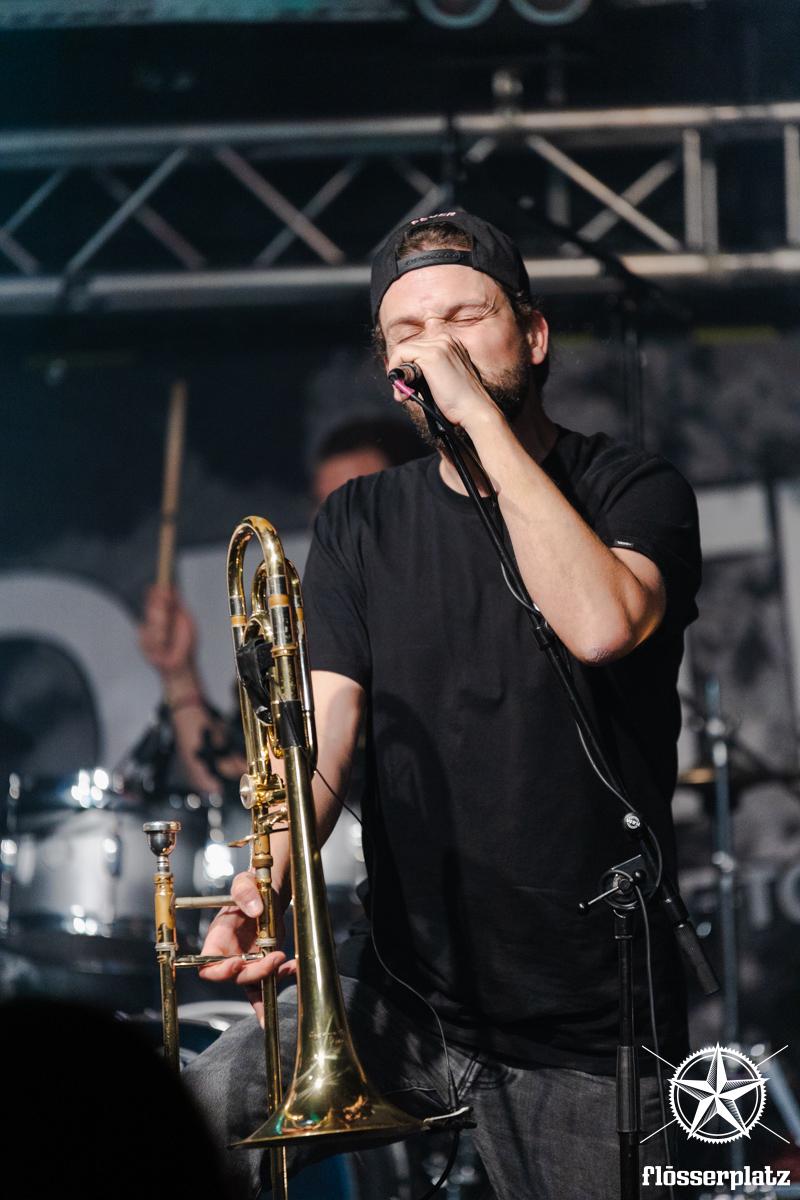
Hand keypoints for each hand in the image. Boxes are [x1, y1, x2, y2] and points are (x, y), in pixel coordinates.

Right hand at [139, 583, 197, 679]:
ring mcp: (147, 630)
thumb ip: (178, 604)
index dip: (155, 593)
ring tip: (168, 639)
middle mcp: (154, 620)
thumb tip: (172, 588)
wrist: (182, 664)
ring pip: (151, 622)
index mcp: (164, 613)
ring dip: (162, 630)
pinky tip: (163, 648)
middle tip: (167, 612)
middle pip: (152, 607)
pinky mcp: (142, 642)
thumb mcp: (186, 620)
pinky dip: (158, 642)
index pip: (155, 598)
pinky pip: (148, 637)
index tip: (158, 587)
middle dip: (160, 608)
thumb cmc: (186, 643)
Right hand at [198, 870, 296, 1025]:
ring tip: (287, 965)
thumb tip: (254, 909)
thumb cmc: (251, 887)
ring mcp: (247, 962)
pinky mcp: (263, 965)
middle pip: (236, 976)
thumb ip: (245, 892)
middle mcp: (230, 954)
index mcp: (218, 937)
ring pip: (253, 983)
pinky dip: (272, 995)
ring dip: (269, 979)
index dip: (219, 970)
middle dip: (255, 971)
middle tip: (275, 957)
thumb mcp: (245, 883)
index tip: (237, 962)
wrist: (268, 892)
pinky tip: (286, 988)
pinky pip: (264, 986)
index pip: (208, 964)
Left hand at [386, 334, 499, 433]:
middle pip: (409, 349)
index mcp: (451, 344)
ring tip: (403, 394)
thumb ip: (432, 372)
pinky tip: (402, 389)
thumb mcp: (448, 379)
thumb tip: (407, 374)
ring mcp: (439, 346)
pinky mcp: (431, 356)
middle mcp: (446, 340)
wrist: (475, 410)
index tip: (408, 384)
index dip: (408, 365)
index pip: (418, 347)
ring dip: (398, 374)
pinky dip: (395, 371)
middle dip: (402, 371)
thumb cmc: (462, 401)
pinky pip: (400, 355)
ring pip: (402, 352)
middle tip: (403, 392)